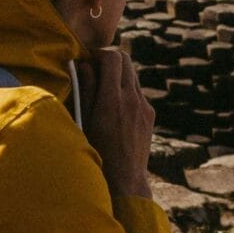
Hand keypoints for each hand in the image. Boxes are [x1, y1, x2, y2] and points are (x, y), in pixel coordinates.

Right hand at [77, 46, 153, 199]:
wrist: (125, 179)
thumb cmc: (97, 152)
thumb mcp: (85, 121)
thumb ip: (85, 89)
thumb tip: (83, 64)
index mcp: (112, 99)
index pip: (113, 58)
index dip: (100, 53)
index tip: (89, 60)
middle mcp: (132, 99)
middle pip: (126, 60)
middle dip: (110, 59)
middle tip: (95, 69)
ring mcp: (144, 106)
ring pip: (132, 75)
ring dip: (118, 75)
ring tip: (104, 89)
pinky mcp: (150, 114)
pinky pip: (138, 92)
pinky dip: (126, 90)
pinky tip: (115, 108)